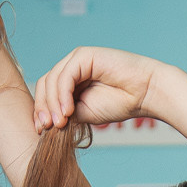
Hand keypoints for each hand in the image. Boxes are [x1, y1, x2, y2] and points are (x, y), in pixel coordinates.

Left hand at [33, 47, 161, 130]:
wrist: (145, 94)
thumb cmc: (121, 103)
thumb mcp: (86, 113)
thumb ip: (66, 113)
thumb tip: (45, 122)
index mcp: (71, 80)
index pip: (46, 92)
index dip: (41, 110)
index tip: (41, 130)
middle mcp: (71, 67)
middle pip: (45, 84)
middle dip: (42, 107)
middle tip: (46, 128)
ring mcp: (76, 59)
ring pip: (51, 80)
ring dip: (53, 104)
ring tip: (60, 123)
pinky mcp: (83, 55)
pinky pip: (65, 76)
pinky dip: (63, 95)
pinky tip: (69, 110)